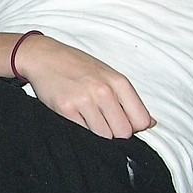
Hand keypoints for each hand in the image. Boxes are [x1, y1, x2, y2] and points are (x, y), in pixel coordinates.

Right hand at [14, 34, 153, 138]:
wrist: (43, 56)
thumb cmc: (77, 66)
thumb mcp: (108, 75)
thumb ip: (128, 99)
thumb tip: (149, 124)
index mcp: (119, 82)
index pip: (141, 121)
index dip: (133, 128)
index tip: (121, 124)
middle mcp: (104, 90)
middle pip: (123, 132)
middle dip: (115, 134)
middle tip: (103, 125)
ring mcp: (84, 100)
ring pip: (104, 136)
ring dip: (98, 136)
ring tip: (88, 121)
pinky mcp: (66, 109)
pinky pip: (83, 133)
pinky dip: (81, 132)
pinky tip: (76, 119)